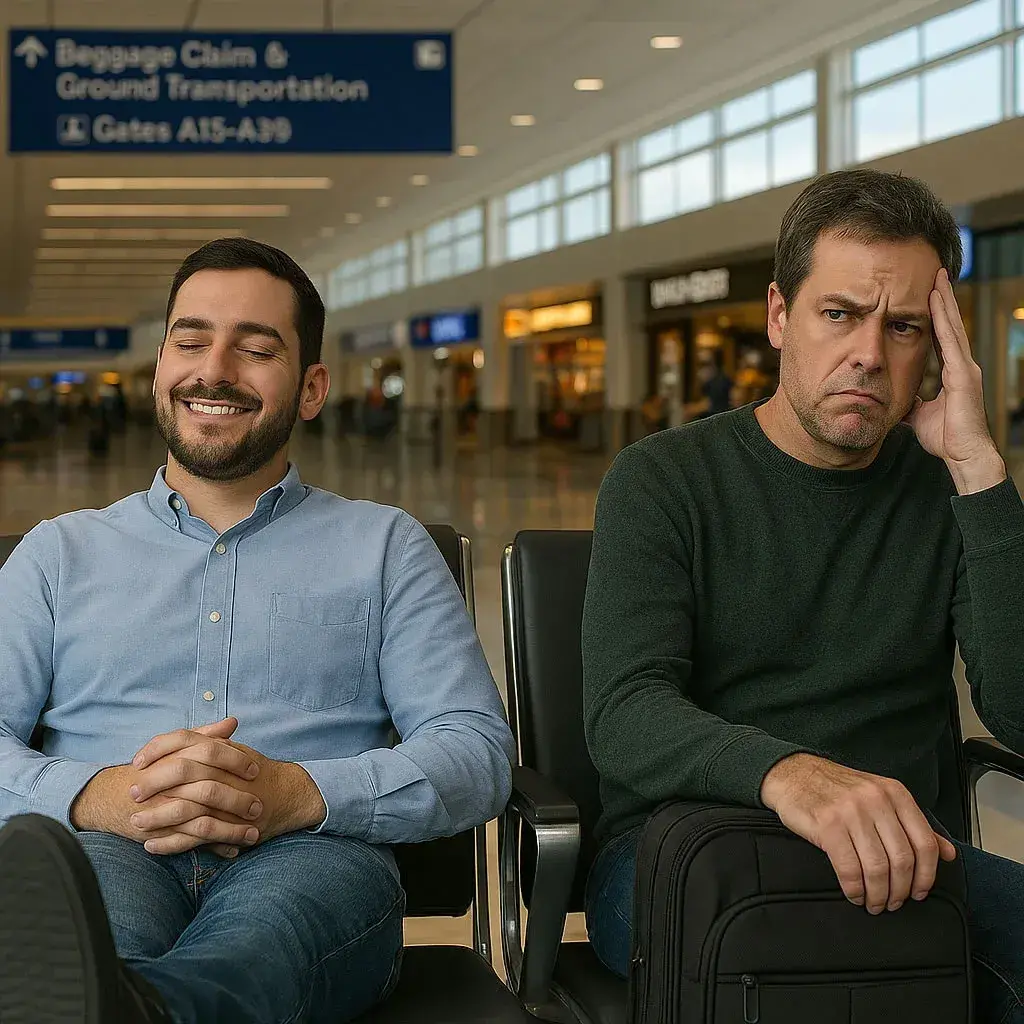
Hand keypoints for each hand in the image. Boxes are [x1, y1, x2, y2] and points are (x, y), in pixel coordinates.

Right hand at [70, 719, 260, 854]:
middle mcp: (168, 783)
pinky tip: (233, 850)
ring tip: (254, 834)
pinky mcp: (160, 832)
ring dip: (231, 829)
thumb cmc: (152, 770)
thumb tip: (232, 723)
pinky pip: (190, 843)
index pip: (210, 752)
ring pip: (202, 820)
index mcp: (175, 756)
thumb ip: (204, 735)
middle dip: (237, 799)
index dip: (235, 761)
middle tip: (259, 806)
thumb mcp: (175, 748)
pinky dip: (213, 847)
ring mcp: (163, 810)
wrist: (111, 797)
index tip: (255, 769)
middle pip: (208, 789)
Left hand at [129, 728, 325, 855]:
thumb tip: (177, 738)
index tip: (136, 761)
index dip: (157, 749)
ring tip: (135, 823)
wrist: (288, 795)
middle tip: (131, 793)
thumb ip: (209, 742)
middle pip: (181, 772)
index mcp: (221, 750)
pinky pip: (194, 837)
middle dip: (152, 783)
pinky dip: (170, 843)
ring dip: (157, 816)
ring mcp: (227, 801)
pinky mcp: (228, 827)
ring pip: (186, 807)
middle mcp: (223, 772)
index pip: (183, 740)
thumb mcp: (234, 750)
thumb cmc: (255, 773)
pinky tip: (151, 846)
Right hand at [761, 753, 956, 914]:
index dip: (926, 876)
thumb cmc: (837, 790)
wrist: (793, 774)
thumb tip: (947, 853)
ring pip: (877, 867)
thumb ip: (912, 824)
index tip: (918, 893)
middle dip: (900, 891)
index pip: (925, 843)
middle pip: (902, 860)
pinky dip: (854, 889)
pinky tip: (854, 893)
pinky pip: (849, 868)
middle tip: (892, 903)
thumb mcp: (880, 798)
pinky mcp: (827, 824)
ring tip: (873, 902)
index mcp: (895, 793)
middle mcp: (876, 800)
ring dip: (878, 894)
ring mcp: (851, 811)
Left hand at [904, 268, 1005, 492]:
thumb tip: (894, 400)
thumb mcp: (918, 416)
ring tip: (937, 278)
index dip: (934, 317)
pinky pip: (951, 340)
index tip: (926, 297)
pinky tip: (937, 302)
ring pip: (952, 326)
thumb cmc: (944, 439)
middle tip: (935, 275)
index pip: (941, 338)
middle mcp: (961, 366)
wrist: (963, 454)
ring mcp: (965, 368)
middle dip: (942, 300)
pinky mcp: (964, 374)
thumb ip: (910, 403)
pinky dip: (943, 320)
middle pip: (949, 325)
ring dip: (944, 302)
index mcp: (951, 373)